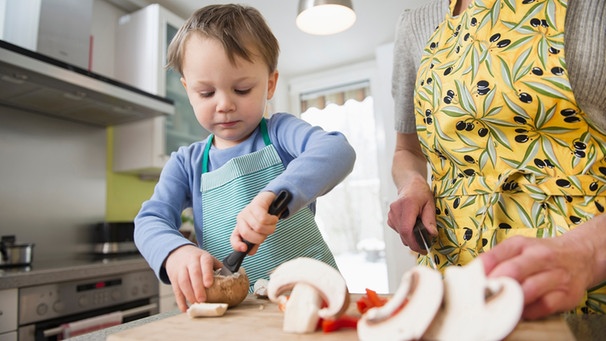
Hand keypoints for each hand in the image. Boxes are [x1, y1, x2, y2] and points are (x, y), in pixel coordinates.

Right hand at [164, 244, 222, 311]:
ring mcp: (181, 269)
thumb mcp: (207, 258)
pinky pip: (176, 290)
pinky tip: (185, 308)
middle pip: (193, 274)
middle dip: (198, 288)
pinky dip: (180, 301)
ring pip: (183, 282)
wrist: (177, 253)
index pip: (205, 264)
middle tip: (202, 300)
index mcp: (202, 256)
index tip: (209, 284)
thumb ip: (218, 267)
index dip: (207, 274)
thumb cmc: (197, 259)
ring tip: (195, 304)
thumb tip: (231, 279)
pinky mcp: (173, 278)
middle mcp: (191, 262)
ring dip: (189, 294)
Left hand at [231, 191, 279, 254]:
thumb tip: (251, 252)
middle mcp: (241, 219)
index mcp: (240, 227)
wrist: (270, 200)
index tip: (244, 249)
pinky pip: (263, 218)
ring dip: (270, 228)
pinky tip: (273, 218)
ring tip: (272, 223)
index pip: (234, 238)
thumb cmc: (264, 217)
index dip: (237, 245)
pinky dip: (272, 220)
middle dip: (261, 237)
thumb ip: (254, 242)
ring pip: (258, 227)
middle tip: (266, 232)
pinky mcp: (256, 205)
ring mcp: (247, 211)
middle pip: (247, 234)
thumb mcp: (259, 232)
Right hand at [387, 175, 435, 252]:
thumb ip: (430, 220)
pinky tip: (412, 226)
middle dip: (415, 242)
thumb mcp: (430, 204)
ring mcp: (391, 214)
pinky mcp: (390, 218)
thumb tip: (431, 234)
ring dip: (411, 237)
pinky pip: (398, 231)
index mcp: (407, 205)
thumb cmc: (420, 193)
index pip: (406, 229)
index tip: (423, 249)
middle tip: (425, 245)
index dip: (414, 242)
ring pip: (401, 234)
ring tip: (420, 230)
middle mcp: (396, 210)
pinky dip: (406, 233)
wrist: (409, 185)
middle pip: (403, 234)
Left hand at [479, 231, 596, 319]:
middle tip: (482, 296)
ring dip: (510, 300)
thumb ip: (495, 260)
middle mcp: (540, 256)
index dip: (483, 269)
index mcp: (521, 244)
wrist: (579, 257)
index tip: (472, 281)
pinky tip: (518, 312)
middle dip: (495, 285)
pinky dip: (528, 311)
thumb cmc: (539, 256)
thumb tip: (471, 276)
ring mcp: (556, 275)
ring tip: (497, 307)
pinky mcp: (567, 295)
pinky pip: (544, 306)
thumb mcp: (516, 249)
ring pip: (529, 290)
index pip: (498, 254)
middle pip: (514, 270)